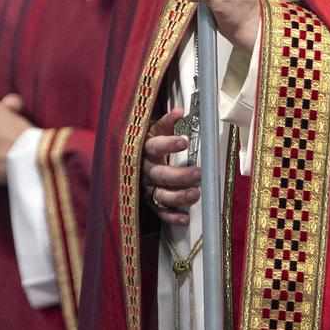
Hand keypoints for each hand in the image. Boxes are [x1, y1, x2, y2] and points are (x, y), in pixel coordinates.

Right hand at [142, 108, 199, 226]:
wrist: (131, 157)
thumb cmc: (149, 143)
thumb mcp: (156, 130)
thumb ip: (168, 123)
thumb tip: (180, 111)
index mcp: (145, 149)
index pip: (155, 146)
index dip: (168, 144)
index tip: (184, 141)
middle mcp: (144, 170)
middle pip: (160, 175)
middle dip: (180, 175)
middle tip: (198, 172)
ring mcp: (146, 187)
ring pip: (160, 195)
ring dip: (178, 196)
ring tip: (195, 193)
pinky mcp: (149, 202)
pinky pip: (159, 212)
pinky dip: (172, 217)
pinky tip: (185, 218)